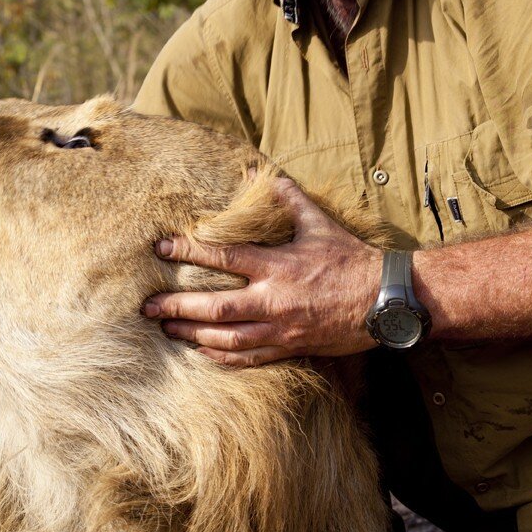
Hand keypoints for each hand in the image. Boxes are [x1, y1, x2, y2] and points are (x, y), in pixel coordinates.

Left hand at [143, 178, 380, 365]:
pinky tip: (201, 351)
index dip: (188, 252)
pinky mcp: (291, 347)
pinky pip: (250, 358)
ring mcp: (281, 328)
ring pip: (226, 337)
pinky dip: (222, 356)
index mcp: (277, 266)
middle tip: (146, 306)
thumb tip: (265, 172)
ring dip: (191, 333)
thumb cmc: (352, 259)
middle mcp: (274, 300)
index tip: (161, 249)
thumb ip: (289, 199)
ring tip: (166, 328)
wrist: (385, 300)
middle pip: (214, 307)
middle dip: (176, 306)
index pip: (222, 258)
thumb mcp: (319, 223)